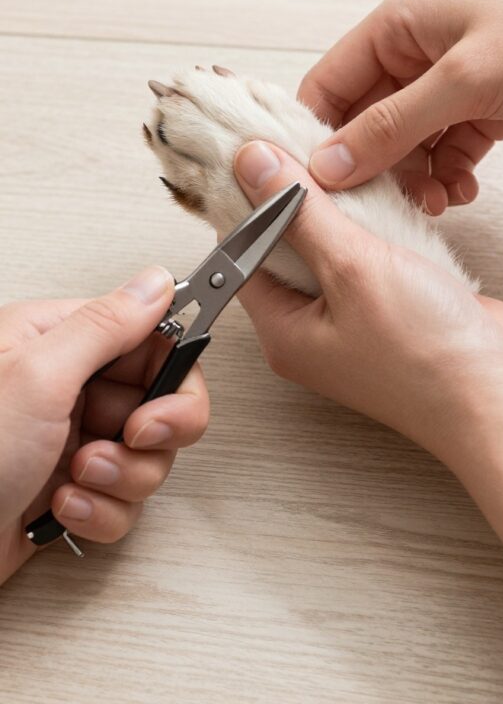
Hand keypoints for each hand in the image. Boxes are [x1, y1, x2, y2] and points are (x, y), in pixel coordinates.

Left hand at [0, 267, 208, 583]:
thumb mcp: (37, 379)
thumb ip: (104, 325)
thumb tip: (154, 283)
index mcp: (55, 341)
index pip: (148, 338)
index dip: (172, 372)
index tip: (163, 402)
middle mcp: (66, 386)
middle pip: (159, 399)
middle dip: (151, 434)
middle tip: (131, 439)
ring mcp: (69, 439)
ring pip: (147, 454)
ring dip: (120, 477)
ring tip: (75, 478)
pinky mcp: (71, 488)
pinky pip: (123, 499)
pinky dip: (100, 511)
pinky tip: (61, 507)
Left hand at [233, 142, 502, 464]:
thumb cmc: (426, 355)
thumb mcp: (352, 269)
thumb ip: (300, 213)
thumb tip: (253, 164)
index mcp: (284, 331)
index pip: (239, 256)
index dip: (243, 201)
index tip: (252, 150)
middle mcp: (313, 329)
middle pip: (284, 247)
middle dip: (292, 197)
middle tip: (296, 143)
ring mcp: (357, 319)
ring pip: (332, 247)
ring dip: (339, 208)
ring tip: (342, 162)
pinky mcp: (395, 307)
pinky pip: (371, 255)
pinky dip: (375, 224)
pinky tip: (383, 194)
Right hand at [299, 0, 502, 213]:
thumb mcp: (465, 79)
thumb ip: (393, 125)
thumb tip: (330, 162)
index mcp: (400, 24)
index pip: (330, 83)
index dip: (316, 134)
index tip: (316, 183)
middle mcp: (419, 52)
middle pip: (366, 121)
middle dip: (372, 166)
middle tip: (379, 205)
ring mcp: (452, 82)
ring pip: (406, 143)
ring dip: (413, 178)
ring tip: (431, 201)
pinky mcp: (484, 108)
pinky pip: (446, 150)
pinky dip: (448, 175)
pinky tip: (460, 190)